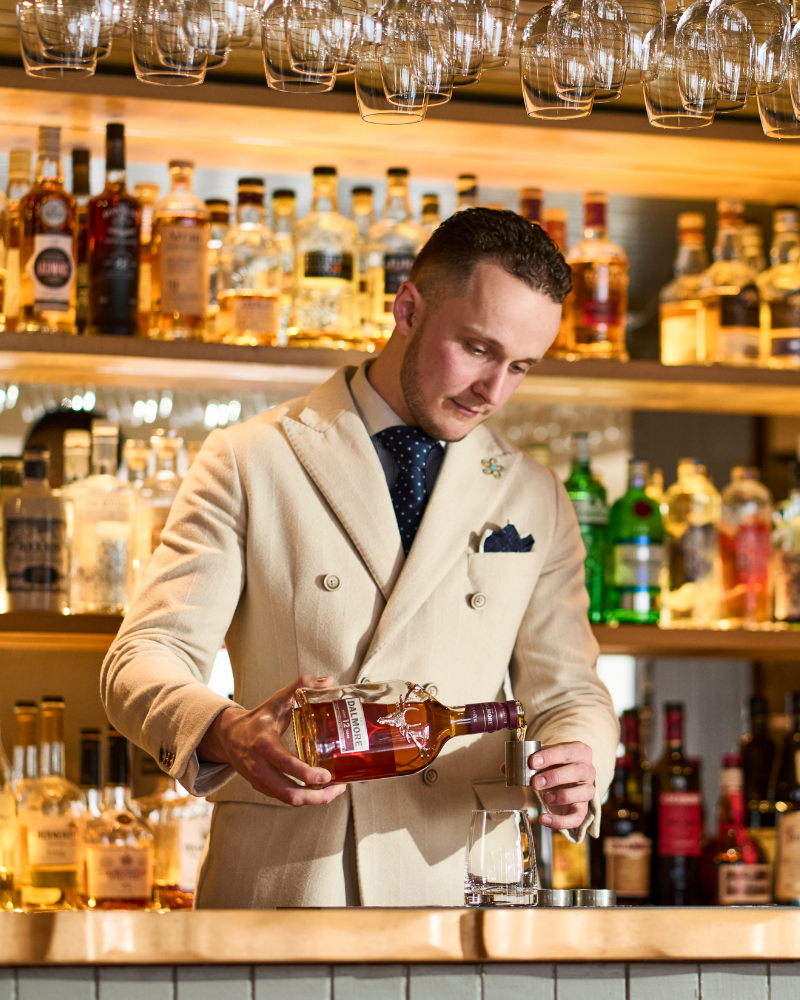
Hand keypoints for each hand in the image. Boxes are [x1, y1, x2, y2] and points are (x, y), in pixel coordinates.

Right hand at [197, 674, 347, 807]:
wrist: (228, 735)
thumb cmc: (258, 718)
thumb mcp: (277, 700)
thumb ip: (301, 686)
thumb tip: (329, 681)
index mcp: (263, 744)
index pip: (284, 764)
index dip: (306, 774)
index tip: (327, 775)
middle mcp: (259, 767)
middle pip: (289, 792)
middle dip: (317, 795)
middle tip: (339, 786)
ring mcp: (260, 780)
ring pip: (289, 799)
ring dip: (314, 799)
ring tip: (335, 790)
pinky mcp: (262, 788)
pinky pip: (285, 798)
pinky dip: (305, 798)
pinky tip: (321, 790)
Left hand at [530, 742, 594, 830]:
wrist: (567, 779)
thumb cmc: (555, 765)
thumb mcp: (544, 759)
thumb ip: (525, 761)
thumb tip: (505, 767)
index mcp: (579, 751)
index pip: (567, 751)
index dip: (550, 756)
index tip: (532, 762)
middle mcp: (588, 770)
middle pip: (577, 771)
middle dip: (554, 777)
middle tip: (535, 782)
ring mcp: (588, 790)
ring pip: (583, 792)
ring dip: (562, 795)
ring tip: (545, 798)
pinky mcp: (583, 809)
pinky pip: (577, 817)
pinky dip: (560, 821)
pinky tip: (543, 819)